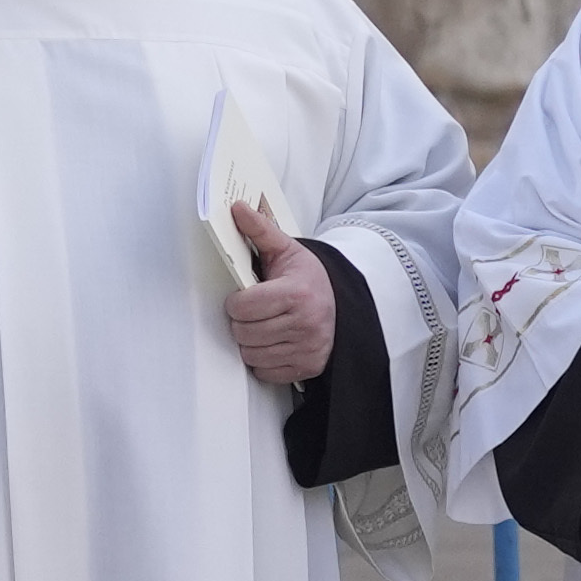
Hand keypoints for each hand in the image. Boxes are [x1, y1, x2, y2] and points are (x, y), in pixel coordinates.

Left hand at [222, 218, 336, 391]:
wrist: (344, 306)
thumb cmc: (309, 279)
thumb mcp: (288, 251)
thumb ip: (260, 231)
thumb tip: (236, 208)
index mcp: (297, 293)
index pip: (243, 307)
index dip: (237, 303)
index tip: (245, 297)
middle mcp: (305, 324)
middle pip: (243, 333)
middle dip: (242, 322)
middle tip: (254, 313)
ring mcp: (307, 348)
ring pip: (250, 354)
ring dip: (250, 342)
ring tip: (263, 327)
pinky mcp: (307, 367)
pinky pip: (264, 372)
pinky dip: (263, 361)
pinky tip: (273, 344)